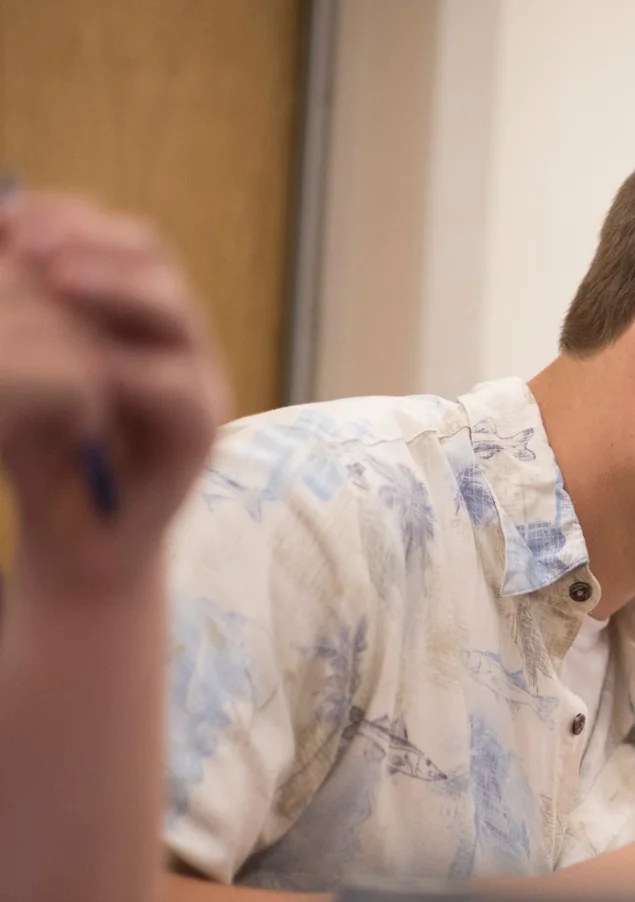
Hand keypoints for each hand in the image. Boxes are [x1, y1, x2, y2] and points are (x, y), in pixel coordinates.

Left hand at [0, 192, 225, 595]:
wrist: (75, 538)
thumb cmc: (41, 448)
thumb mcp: (18, 364)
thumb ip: (18, 310)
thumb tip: (1, 238)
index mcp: (135, 314)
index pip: (120, 240)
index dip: (71, 217)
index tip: (10, 216)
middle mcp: (174, 339)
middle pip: (155, 260)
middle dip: (92, 241)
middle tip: (31, 243)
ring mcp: (197, 384)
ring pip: (177, 312)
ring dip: (116, 289)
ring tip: (57, 281)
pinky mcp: (200, 435)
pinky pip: (179, 388)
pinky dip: (132, 369)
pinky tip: (87, 363)